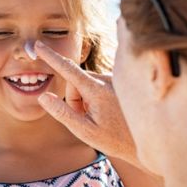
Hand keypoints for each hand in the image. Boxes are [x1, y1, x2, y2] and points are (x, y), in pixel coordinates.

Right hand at [34, 41, 138, 166]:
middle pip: (75, 83)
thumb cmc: (115, 140)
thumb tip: (43, 96)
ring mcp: (114, 80)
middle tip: (87, 120)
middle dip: (74, 100)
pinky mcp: (118, 83)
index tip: (38, 45)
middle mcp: (107, 80)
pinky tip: (108, 113)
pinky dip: (95, 98)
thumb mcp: (84, 131)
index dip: (50, 57)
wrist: (148, 141)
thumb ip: (62, 113)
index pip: (68, 69)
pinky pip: (96, 86)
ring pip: (85, 85)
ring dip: (85, 100)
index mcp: (97, 90)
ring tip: (100, 118)